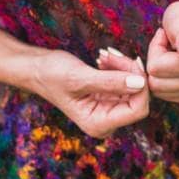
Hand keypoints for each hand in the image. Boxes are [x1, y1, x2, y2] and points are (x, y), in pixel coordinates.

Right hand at [31, 49, 148, 138]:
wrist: (36, 69)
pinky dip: (118, 68)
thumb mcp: (79, 77)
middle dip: (130, 72)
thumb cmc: (51, 75)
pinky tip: (103, 59)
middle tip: (111, 53)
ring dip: (123, 67)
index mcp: (98, 124)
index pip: (137, 110)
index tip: (132, 61)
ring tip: (104, 54)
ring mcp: (107, 110)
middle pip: (137, 98)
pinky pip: (125, 82)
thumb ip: (110, 82)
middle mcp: (105, 121)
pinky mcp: (107, 98)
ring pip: (133, 88)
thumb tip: (141, 82)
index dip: (141, 85)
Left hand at [146, 0, 178, 104]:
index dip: (155, 50)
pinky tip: (174, 67)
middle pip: (156, 83)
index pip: (156, 68)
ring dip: (159, 72)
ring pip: (159, 91)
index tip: (165, 36)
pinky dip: (165, 80)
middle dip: (155, 63)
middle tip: (167, 46)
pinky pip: (165, 96)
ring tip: (171, 55)